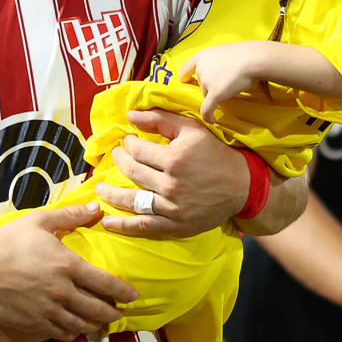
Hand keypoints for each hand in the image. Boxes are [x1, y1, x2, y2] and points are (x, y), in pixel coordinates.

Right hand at [0, 204, 137, 341]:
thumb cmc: (8, 242)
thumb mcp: (39, 221)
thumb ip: (71, 215)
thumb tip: (96, 208)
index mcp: (67, 265)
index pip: (106, 283)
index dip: (123, 291)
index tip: (133, 295)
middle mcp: (62, 292)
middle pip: (98, 309)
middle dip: (113, 313)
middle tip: (119, 313)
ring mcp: (49, 310)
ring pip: (82, 325)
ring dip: (96, 325)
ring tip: (101, 322)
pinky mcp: (35, 323)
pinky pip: (62, 332)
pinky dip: (73, 331)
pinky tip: (76, 327)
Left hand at [97, 111, 253, 238]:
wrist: (241, 185)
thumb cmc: (215, 153)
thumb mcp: (192, 129)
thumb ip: (160, 119)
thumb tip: (130, 115)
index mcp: (174, 158)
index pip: (137, 150)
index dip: (128, 144)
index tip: (128, 142)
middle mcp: (171, 183)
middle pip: (133, 172)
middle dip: (119, 162)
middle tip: (115, 157)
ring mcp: (172, 206)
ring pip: (134, 200)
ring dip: (112, 193)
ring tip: (99, 188)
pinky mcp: (176, 224)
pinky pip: (145, 225)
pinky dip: (124, 225)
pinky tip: (108, 221)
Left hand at [176, 43, 270, 123]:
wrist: (253, 59)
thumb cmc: (242, 54)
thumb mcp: (222, 52)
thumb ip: (213, 61)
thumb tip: (214, 72)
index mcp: (201, 56)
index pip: (186, 69)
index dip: (186, 77)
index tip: (187, 81)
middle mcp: (200, 69)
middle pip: (201, 84)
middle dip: (211, 86)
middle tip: (227, 79)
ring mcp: (207, 82)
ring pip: (207, 94)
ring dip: (217, 94)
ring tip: (232, 85)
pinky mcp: (215, 94)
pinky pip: (206, 109)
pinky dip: (208, 116)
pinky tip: (212, 120)